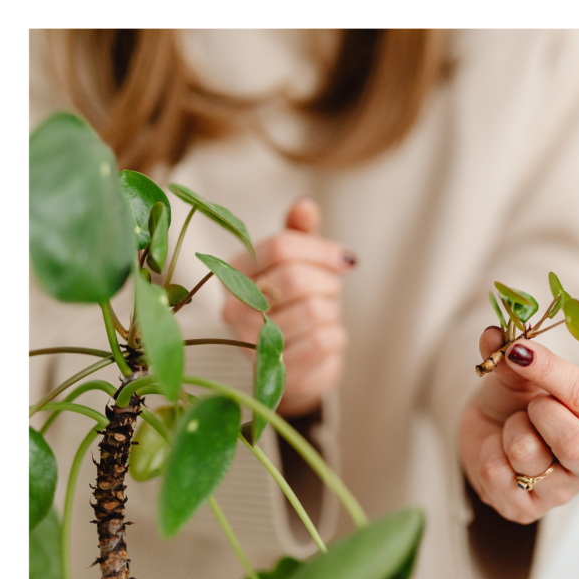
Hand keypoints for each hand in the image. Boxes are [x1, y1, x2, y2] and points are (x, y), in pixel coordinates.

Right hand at [223, 198, 355, 416]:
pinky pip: (322, 341)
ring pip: (313, 311)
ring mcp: (250, 344)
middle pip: (295, 278)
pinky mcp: (276, 373)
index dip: (321, 250)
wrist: (294, 366)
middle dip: (327, 282)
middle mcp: (233, 309)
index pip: (281, 246)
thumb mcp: (298, 265)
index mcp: (234, 272)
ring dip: (331, 311)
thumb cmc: (295, 305)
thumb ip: (300, 235)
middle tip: (330, 291)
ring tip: (323, 315)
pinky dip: (335, 336)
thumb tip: (305, 205)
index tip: (345, 259)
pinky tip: (325, 338)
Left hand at [459, 326, 578, 523]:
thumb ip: (512, 355)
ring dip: (509, 431)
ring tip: (514, 429)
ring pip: (527, 454)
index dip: (549, 370)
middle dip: (540, 413)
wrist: (491, 433)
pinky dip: (488, 454)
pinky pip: (497, 474)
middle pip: (574, 443)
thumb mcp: (519, 372)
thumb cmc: (519, 400)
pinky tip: (500, 454)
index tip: (518, 351)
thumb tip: (493, 335)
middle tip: (530, 403)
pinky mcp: (527, 511)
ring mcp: (561, 492)